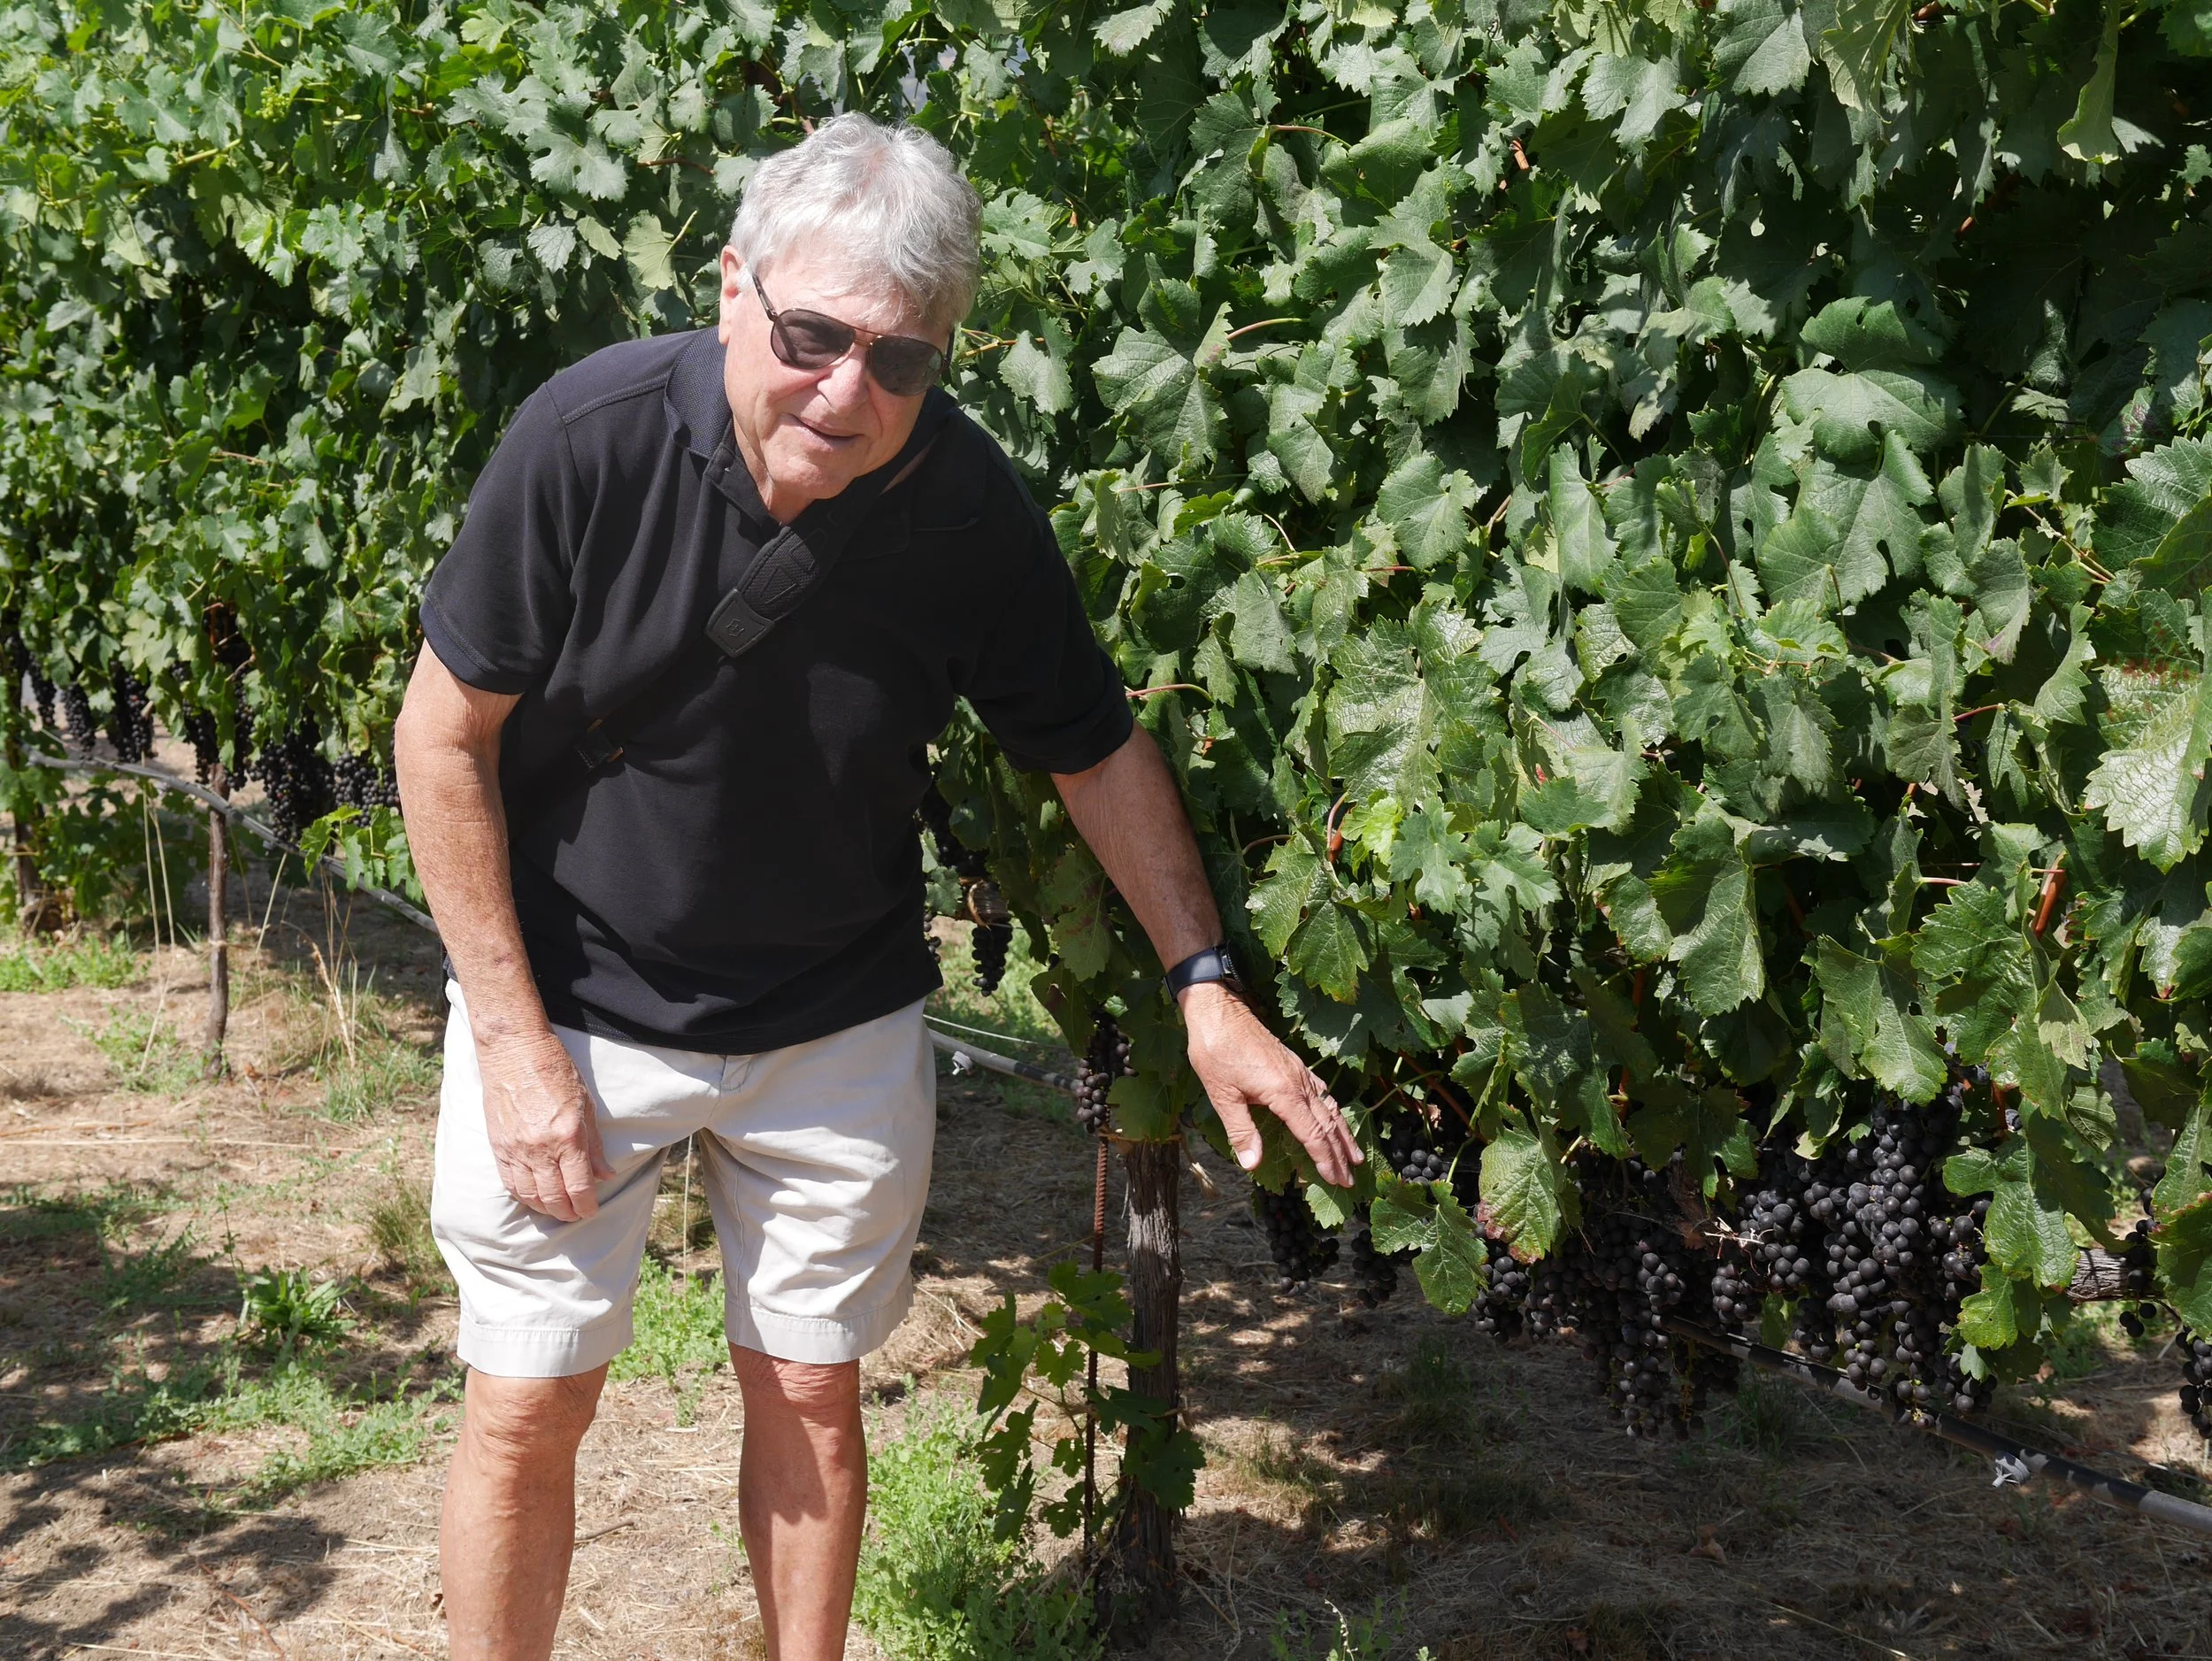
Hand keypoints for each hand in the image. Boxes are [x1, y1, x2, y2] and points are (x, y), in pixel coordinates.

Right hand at [476, 1029, 613, 1221]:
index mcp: (567, 1136)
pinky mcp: (498, 1146)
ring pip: (530, 1195)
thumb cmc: (555, 1071)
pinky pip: (509, 1182)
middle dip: (567, 1212)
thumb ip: (594, 1145)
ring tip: (556, 1210)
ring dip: (545, 1208)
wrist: (514, 1051)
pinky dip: (523, 1196)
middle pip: (554, 1197)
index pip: (578, 1186)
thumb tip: (605, 1175)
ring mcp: (516, 1149)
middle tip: (576, 1215)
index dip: (586, 1206)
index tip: (591, 1211)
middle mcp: (540, 1148)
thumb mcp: (586, 1105)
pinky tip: (533, 1197)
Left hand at [1179, 983, 1361, 1186]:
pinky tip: (1334, 1116)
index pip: (1312, 1134)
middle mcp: (1299, 1082)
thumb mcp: (1222, 1095)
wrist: (1219, 1011)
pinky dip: (1332, 1110)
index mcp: (1284, 1093)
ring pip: (1330, 1107)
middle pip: (1327, 1124)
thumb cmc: (1216, 1051)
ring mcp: (1299, 1072)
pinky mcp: (1293, 1064)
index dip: (1325, 1160)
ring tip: (1355, 1155)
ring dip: (1343, 1134)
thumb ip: (1241, 1131)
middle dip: (1340, 1154)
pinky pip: (1321, 1091)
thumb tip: (1252, 1165)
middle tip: (1350, 1180)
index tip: (1336, 1180)